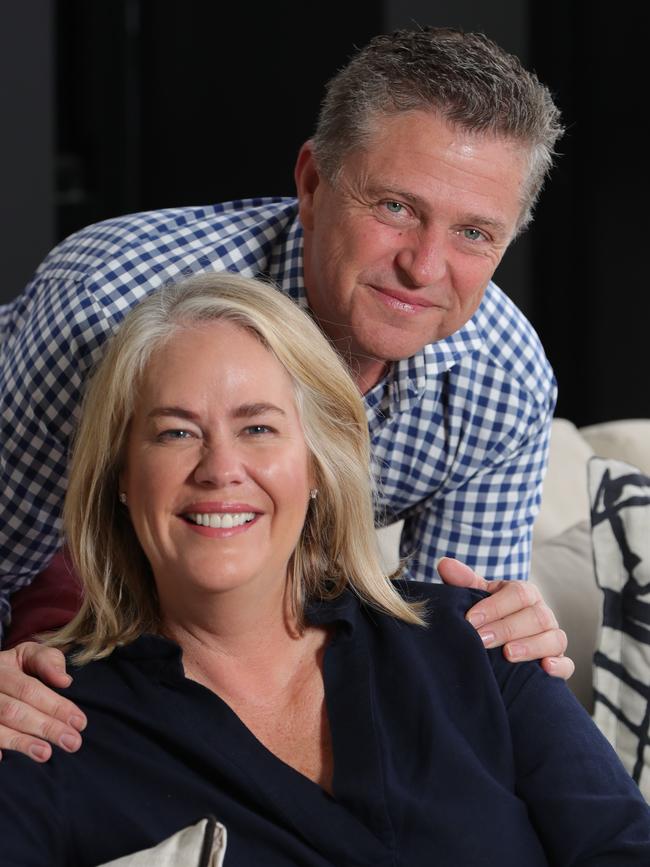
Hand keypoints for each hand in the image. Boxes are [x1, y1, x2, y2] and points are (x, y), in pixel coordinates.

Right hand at [0, 642, 85, 761]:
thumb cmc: (16, 665)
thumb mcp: (30, 655)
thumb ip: (48, 662)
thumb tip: (64, 681)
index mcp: (3, 667)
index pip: (30, 689)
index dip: (56, 706)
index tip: (80, 722)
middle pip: (15, 711)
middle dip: (46, 727)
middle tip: (73, 742)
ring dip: (22, 742)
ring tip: (46, 753)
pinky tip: (3, 757)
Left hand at [437, 557, 573, 679]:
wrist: (499, 641)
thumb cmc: (488, 615)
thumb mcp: (477, 597)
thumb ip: (464, 581)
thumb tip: (444, 564)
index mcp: (524, 593)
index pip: (518, 594)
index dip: (495, 607)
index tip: (470, 620)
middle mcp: (542, 613)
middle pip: (536, 616)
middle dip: (507, 628)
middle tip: (482, 639)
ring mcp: (552, 637)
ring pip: (554, 638)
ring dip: (531, 646)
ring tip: (509, 654)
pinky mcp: (559, 661)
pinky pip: (567, 664)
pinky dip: (559, 666)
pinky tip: (545, 668)